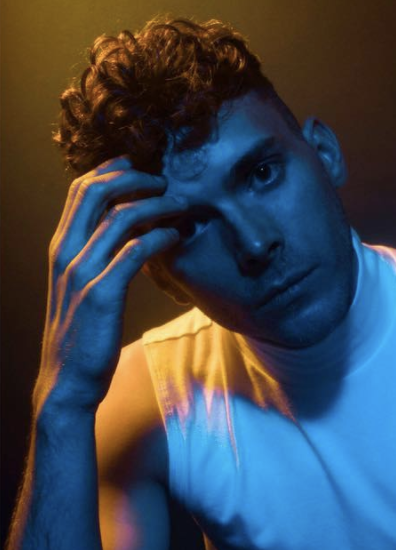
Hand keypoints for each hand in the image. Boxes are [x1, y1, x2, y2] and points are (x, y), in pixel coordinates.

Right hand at [36, 156, 186, 413]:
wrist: (66, 382)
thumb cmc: (81, 337)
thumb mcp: (81, 290)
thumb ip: (96, 260)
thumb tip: (126, 236)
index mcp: (60, 249)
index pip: (79, 191)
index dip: (109, 171)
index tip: (138, 166)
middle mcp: (66, 254)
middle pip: (95, 191)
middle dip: (134, 178)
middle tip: (165, 181)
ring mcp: (81, 273)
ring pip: (119, 217)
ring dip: (155, 205)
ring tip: (182, 205)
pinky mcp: (101, 295)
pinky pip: (133, 252)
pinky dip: (158, 237)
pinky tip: (176, 236)